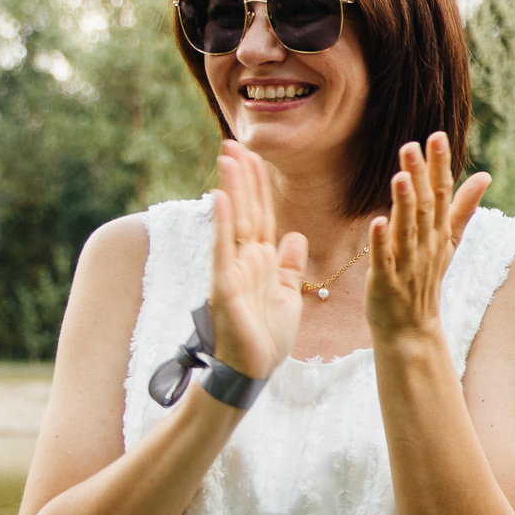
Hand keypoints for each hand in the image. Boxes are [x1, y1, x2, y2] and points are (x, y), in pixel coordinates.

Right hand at [208, 142, 307, 379]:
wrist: (251, 371)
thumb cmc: (266, 337)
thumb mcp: (288, 295)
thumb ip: (289, 265)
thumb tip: (294, 235)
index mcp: (262, 262)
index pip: (262, 215)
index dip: (259, 187)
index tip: (254, 157)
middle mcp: (245, 260)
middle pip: (246, 211)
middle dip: (242, 177)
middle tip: (233, 142)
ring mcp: (232, 271)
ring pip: (234, 222)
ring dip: (231, 190)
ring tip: (227, 157)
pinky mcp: (223, 287)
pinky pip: (223, 250)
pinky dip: (222, 224)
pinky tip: (220, 198)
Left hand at [365, 132, 490, 345]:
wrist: (411, 328)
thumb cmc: (424, 279)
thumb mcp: (447, 240)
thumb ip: (462, 207)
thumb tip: (486, 175)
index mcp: (438, 232)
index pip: (442, 194)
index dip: (439, 165)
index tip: (436, 136)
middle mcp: (426, 245)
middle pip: (424, 206)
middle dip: (420, 176)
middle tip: (412, 145)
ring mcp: (407, 264)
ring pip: (407, 230)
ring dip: (404, 204)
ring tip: (400, 176)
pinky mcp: (386, 282)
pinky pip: (385, 260)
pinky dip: (382, 243)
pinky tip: (377, 222)